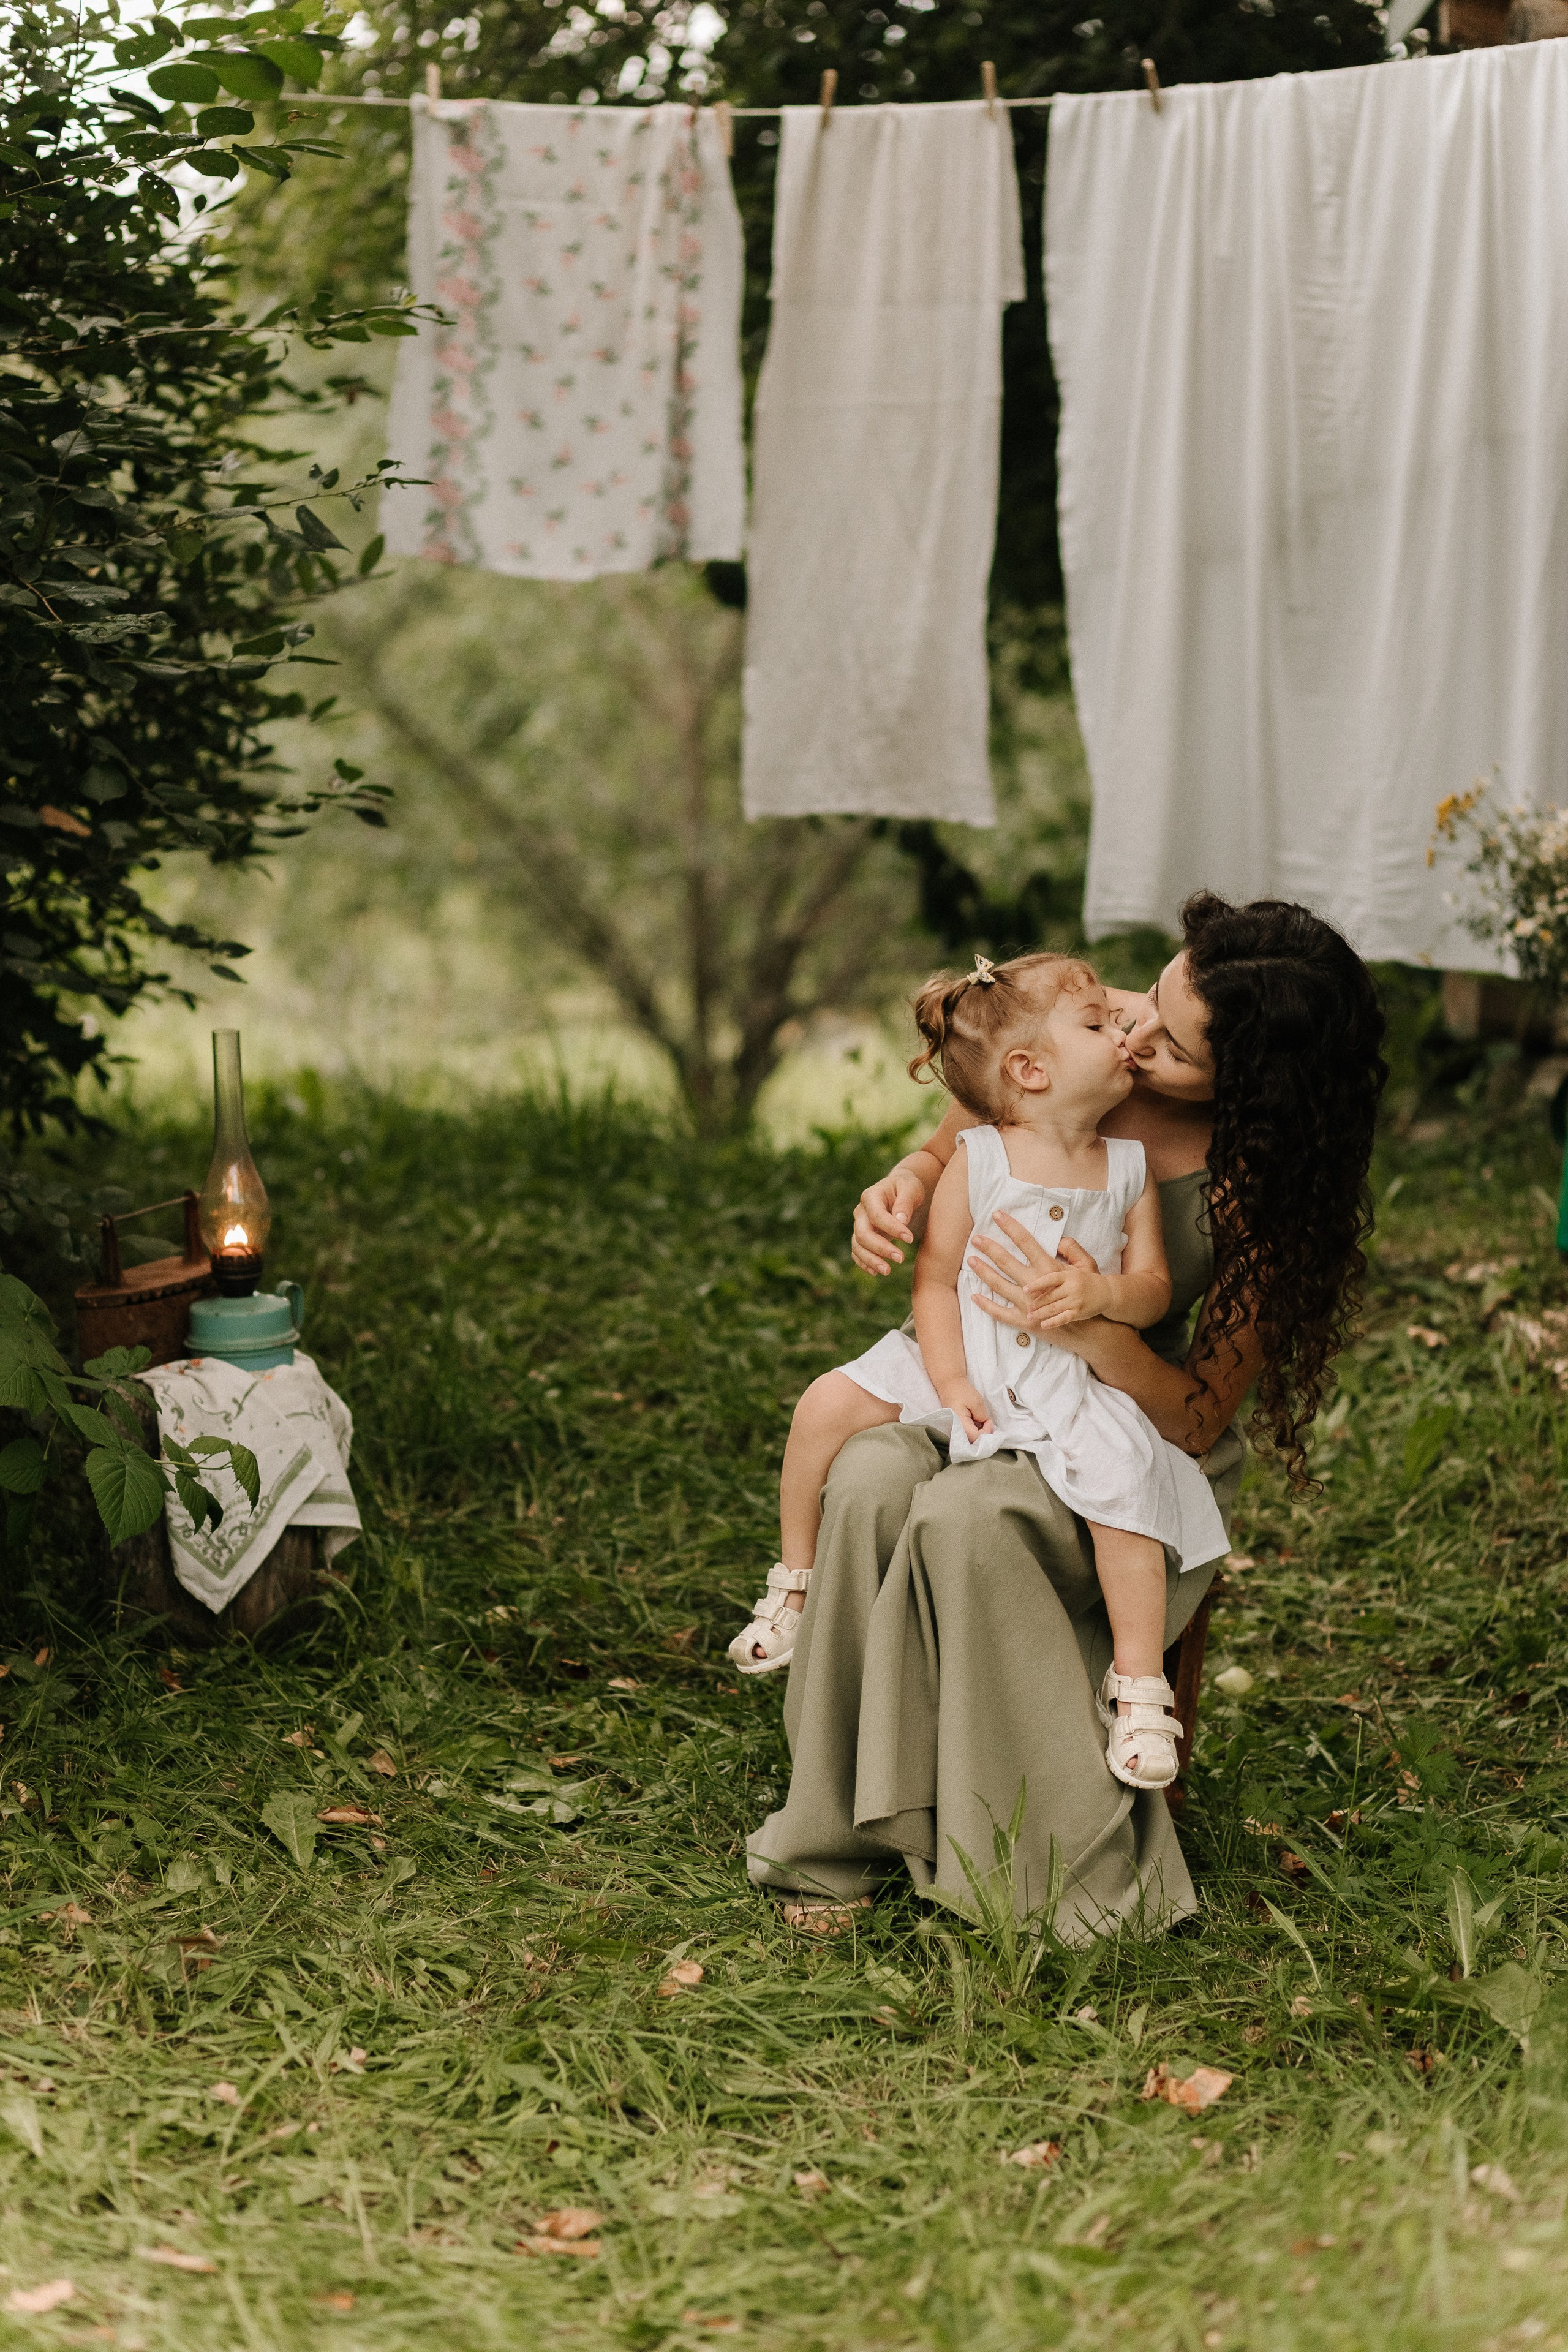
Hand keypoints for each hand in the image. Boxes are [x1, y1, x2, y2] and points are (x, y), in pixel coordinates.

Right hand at [852, 1168, 925, 1275]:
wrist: (900, 1191)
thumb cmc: (907, 1188)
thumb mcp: (911, 1188)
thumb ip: (905, 1202)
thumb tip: (901, 1221)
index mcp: (871, 1196)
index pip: (876, 1215)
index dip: (891, 1228)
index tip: (910, 1238)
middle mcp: (861, 1212)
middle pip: (863, 1233)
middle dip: (880, 1248)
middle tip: (901, 1258)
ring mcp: (859, 1225)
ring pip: (858, 1246)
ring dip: (871, 1260)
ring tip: (887, 1271)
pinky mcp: (862, 1237)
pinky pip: (857, 1252)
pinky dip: (864, 1263)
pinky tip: (876, 1272)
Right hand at [937, 1378, 993, 1443]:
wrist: (949, 1385)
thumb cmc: (962, 1391)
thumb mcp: (977, 1402)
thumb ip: (982, 1417)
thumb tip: (985, 1427)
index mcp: (959, 1423)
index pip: (975, 1437)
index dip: (986, 1431)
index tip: (988, 1420)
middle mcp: (955, 1429)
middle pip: (972, 1441)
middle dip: (983, 1434)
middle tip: (987, 1422)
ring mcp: (955, 1429)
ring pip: (970, 1438)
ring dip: (979, 1432)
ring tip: (982, 1421)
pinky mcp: (956, 1427)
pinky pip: (967, 1434)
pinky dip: (974, 1430)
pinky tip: (976, 1421)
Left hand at [967, 1218, 1104, 1331]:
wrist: (1092, 1325)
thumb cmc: (1088, 1291)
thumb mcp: (1085, 1265)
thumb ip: (1071, 1249)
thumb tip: (1057, 1239)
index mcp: (1050, 1268)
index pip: (1026, 1242)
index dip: (1011, 1227)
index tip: (997, 1215)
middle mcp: (1037, 1284)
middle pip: (1007, 1262)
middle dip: (990, 1248)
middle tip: (975, 1238)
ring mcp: (1030, 1304)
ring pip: (1000, 1286)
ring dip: (984, 1273)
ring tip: (971, 1261)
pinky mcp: (1026, 1322)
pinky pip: (1001, 1314)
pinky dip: (987, 1306)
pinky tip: (975, 1297)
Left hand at [1025, 1241, 1107, 1329]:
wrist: (1108, 1292)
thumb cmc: (1087, 1279)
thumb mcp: (1079, 1264)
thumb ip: (1065, 1257)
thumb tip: (1053, 1244)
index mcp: (1069, 1275)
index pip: (1050, 1279)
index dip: (1037, 1284)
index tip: (1025, 1289)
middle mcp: (1072, 1288)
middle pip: (1050, 1296)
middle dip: (1036, 1302)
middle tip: (1025, 1306)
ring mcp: (1076, 1301)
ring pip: (1054, 1308)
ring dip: (1040, 1313)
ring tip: (1029, 1316)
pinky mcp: (1079, 1313)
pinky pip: (1063, 1318)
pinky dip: (1052, 1322)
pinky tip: (1043, 1325)